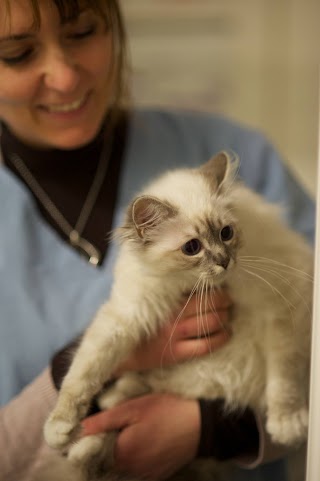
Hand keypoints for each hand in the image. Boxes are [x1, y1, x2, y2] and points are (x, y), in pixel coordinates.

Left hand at [82, 393, 199, 479]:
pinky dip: (133, 458)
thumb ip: (104, 421)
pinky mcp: (156, 475)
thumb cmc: (166, 411)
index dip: (89, 439)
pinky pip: (136, 469)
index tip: (92, 426)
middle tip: (112, 425)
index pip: (92, 452)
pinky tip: (142, 441)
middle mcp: (131, 471)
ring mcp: (145, 475)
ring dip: (118, 452)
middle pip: (106, 461)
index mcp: (122, 454)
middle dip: (103, 445)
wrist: (201, 425)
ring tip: (128, 432)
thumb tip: (79, 429)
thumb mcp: (134, 408)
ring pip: (121, 466)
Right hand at [117, 289, 231, 372]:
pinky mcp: (177, 353)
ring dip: (225, 318)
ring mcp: (175, 336)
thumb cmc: (138, 321)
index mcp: (165, 301)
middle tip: (228, 301)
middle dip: (224, 302)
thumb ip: (167, 290)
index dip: (215, 289)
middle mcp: (171, 317)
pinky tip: (226, 334)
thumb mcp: (150, 301)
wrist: (122, 348)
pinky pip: (206, 345)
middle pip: (209, 305)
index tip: (221, 288)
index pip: (198, 291)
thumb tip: (192, 278)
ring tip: (227, 316)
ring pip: (211, 323)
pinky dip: (221, 338)